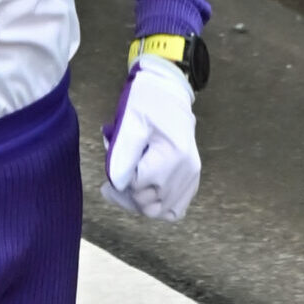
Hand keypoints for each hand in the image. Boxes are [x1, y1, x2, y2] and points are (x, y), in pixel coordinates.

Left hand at [102, 55, 200, 221]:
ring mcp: (191, 177)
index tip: (111, 169)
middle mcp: (187, 170)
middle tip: (113, 179)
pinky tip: (145, 193)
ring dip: (139, 202)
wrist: (169, 92)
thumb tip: (117, 184)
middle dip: (126, 193)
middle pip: (148, 203)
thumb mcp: (129, 121)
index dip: (120, 180)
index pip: (138, 185)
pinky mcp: (192, 181)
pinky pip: (175, 210)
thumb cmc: (147, 102)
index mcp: (173, 154)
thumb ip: (122, 154)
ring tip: (127, 186)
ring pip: (160, 211)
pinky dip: (158, 206)